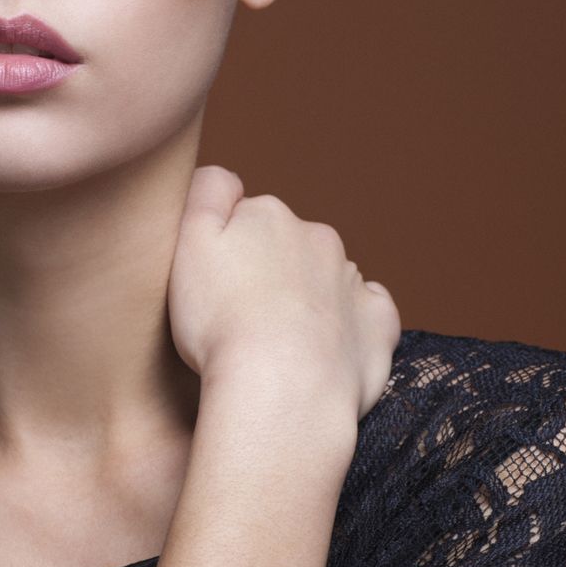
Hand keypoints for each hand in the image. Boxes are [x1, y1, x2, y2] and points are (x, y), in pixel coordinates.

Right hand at [168, 165, 401, 422]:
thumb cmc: (222, 321)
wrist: (281, 388)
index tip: (213, 287)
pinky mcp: (376, 324)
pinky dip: (352, 324)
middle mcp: (317, 238)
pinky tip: (328, 347)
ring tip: (277, 344)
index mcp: (269, 216)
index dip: (226, 252)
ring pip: (326, 279)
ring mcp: (351, 281)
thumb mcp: (188, 242)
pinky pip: (368, 313)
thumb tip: (225, 178)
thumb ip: (205, 193)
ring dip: (308, 300)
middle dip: (270, 273)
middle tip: (240, 319)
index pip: (244, 220)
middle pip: (288, 248)